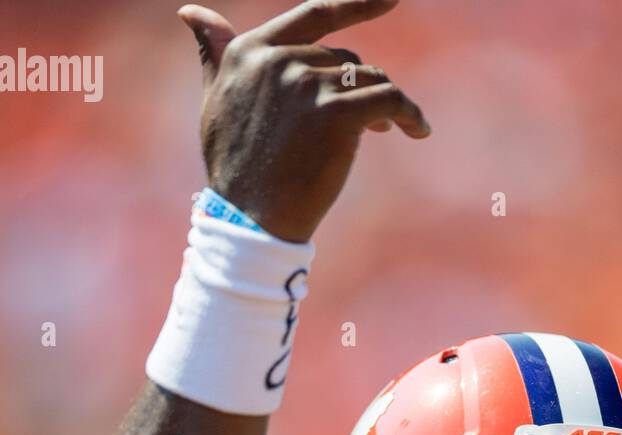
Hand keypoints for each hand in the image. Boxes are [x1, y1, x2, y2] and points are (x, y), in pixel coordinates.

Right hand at [178, 0, 429, 242]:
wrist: (250, 217)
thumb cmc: (235, 167)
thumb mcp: (216, 101)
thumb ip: (216, 55)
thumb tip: (192, 12)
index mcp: (252, 51)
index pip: (313, 16)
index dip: (356, 5)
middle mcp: (280, 60)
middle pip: (344, 58)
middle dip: (360, 85)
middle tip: (374, 122)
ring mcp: (308, 85)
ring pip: (369, 79)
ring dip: (385, 103)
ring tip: (391, 129)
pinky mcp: (336, 114)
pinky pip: (389, 100)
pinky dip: (411, 114)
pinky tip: (419, 130)